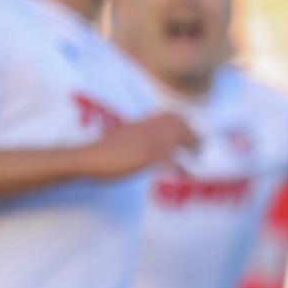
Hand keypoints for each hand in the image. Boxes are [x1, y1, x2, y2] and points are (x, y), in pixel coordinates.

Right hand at [84, 113, 198, 179]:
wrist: (88, 158)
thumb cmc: (100, 150)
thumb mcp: (120, 135)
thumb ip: (135, 134)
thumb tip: (143, 140)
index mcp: (141, 123)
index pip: (169, 115)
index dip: (183, 122)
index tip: (189, 130)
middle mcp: (148, 129)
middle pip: (179, 124)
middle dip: (192, 133)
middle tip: (199, 145)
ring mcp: (148, 142)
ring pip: (179, 138)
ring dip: (192, 146)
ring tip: (197, 154)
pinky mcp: (147, 157)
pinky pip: (171, 159)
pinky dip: (181, 166)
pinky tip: (184, 173)